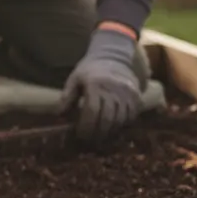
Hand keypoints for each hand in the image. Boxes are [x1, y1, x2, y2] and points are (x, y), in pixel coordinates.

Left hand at [59, 27, 141, 142]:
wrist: (114, 56)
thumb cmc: (90, 69)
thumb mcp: (75, 78)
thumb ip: (67, 96)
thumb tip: (60, 115)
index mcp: (95, 84)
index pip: (92, 111)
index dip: (86, 126)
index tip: (80, 135)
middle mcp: (113, 89)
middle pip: (107, 119)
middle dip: (98, 134)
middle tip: (90, 141)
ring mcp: (127, 93)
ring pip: (120, 120)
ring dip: (110, 132)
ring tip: (101, 138)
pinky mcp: (136, 96)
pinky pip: (131, 116)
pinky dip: (122, 125)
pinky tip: (113, 129)